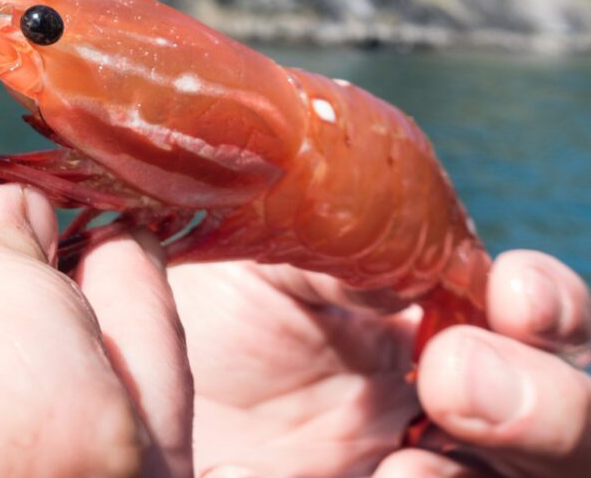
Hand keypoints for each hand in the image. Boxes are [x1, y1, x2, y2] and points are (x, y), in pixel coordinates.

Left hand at [169, 251, 590, 476]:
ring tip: (409, 455)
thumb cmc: (197, 320)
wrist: (140, 411)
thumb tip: (415, 233)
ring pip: (544, 477)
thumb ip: (343, 237)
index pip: (536, 312)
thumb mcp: (265, 259)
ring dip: (511, 454)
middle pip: (570, 407)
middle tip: (453, 377)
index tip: (515, 295)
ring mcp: (425, 463)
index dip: (548, 303)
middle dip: (549, 395)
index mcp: (425, 313)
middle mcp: (448, 397)